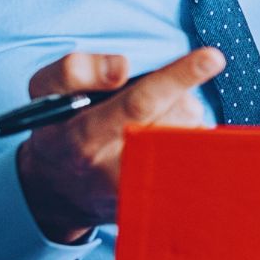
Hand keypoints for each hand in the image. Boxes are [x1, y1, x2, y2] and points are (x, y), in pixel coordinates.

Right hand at [13, 47, 222, 243]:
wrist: (59, 193)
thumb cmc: (58, 129)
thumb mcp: (46, 91)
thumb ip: (76, 70)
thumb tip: (121, 67)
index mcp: (86, 136)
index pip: (139, 102)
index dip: (178, 77)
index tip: (213, 58)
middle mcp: (116, 168)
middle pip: (180, 114)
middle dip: (180, 96)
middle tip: (157, 98)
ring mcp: (144, 189)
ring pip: (193, 134)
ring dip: (182, 119)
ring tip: (151, 124)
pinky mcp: (161, 201)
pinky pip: (197, 159)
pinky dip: (188, 142)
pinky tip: (161, 146)